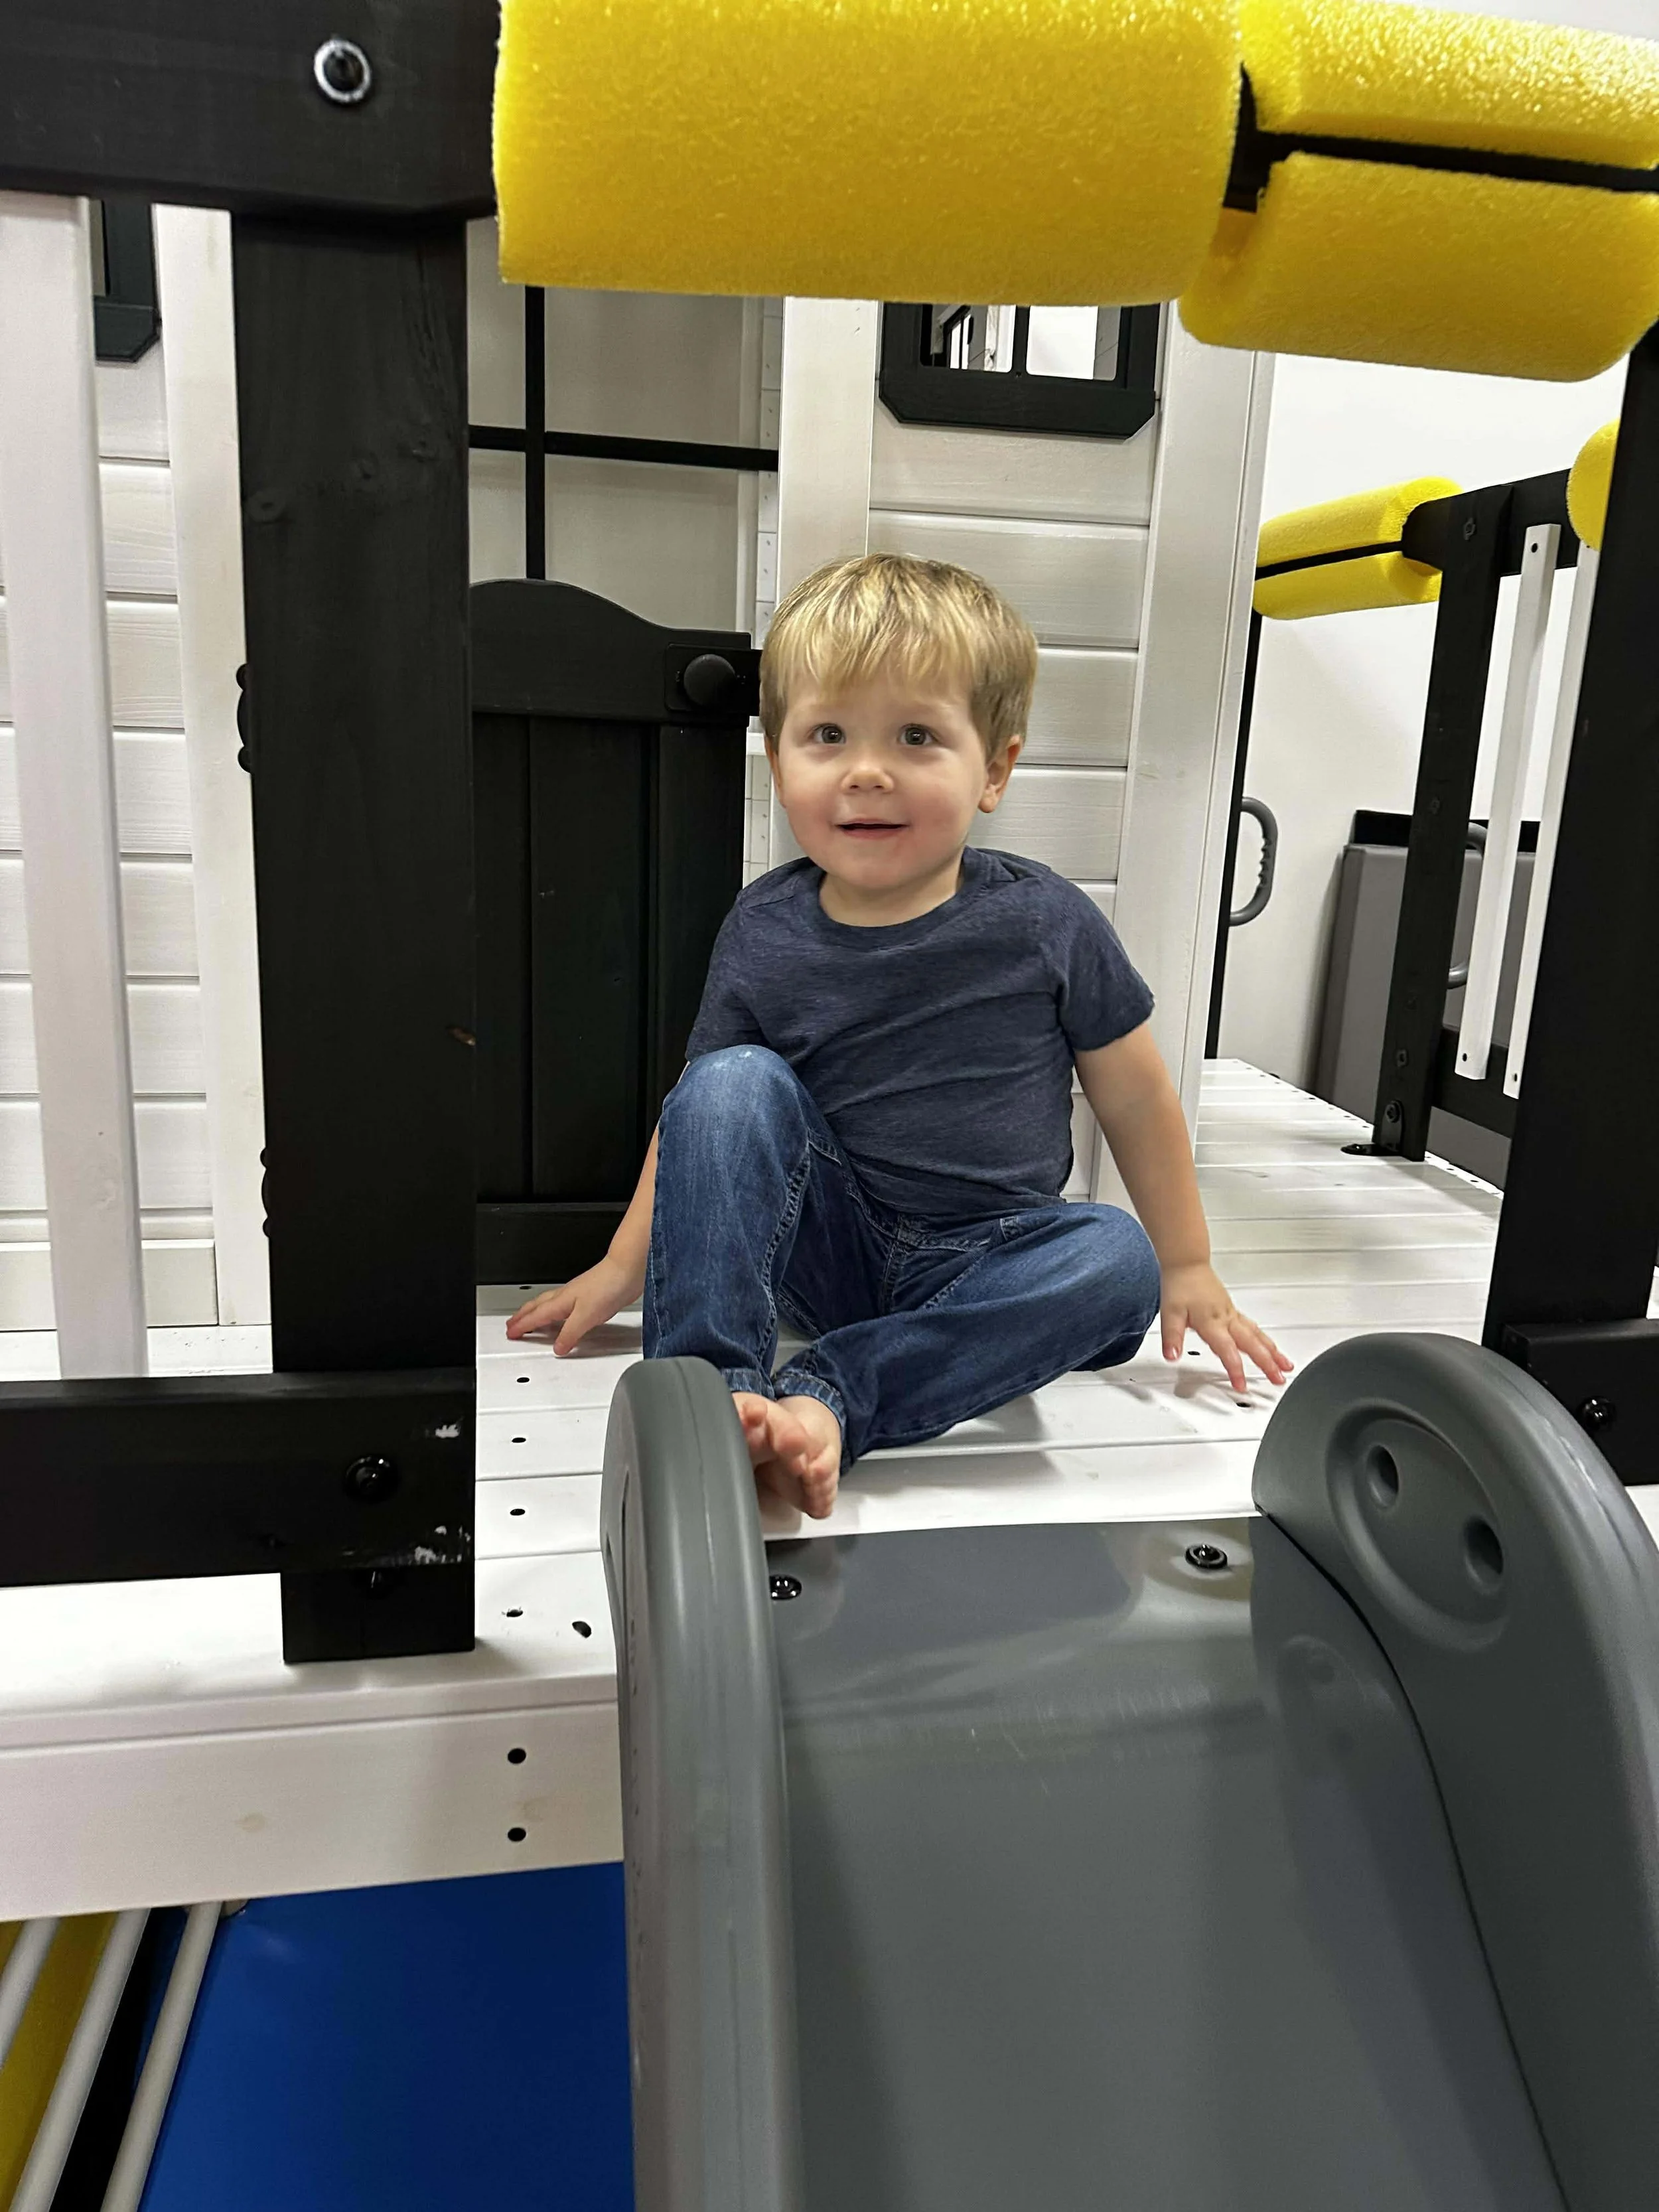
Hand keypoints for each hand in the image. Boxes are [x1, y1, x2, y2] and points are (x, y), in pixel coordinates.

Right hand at [506, 1254, 640, 1352]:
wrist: (627, 1270)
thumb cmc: (608, 1286)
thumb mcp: (586, 1316)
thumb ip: (570, 1333)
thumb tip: (558, 1347)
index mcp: (560, 1302)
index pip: (536, 1316)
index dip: (522, 1326)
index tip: (511, 1333)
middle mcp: (565, 1296)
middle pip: (537, 1307)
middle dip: (522, 1316)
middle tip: (512, 1324)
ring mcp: (576, 1295)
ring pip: (548, 1304)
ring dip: (535, 1312)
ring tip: (528, 1319)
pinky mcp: (588, 1296)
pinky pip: (562, 1306)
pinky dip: (553, 1312)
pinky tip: (562, 1316)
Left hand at [1160, 1261, 1290, 1393]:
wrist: (1187, 1263)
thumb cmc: (1180, 1285)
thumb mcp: (1170, 1313)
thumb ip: (1172, 1337)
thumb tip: (1172, 1356)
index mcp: (1212, 1322)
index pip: (1227, 1350)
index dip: (1235, 1369)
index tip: (1241, 1385)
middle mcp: (1226, 1319)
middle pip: (1252, 1344)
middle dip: (1268, 1363)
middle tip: (1279, 1380)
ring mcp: (1232, 1314)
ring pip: (1258, 1335)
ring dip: (1273, 1352)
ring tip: (1286, 1366)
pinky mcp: (1232, 1311)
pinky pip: (1254, 1327)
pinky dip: (1266, 1340)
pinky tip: (1271, 1347)